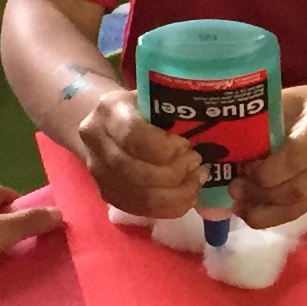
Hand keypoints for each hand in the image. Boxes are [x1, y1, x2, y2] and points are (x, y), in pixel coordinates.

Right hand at [70, 85, 203, 222]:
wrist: (105, 121)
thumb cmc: (139, 106)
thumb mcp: (152, 96)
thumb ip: (172, 108)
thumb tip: (210, 121)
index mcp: (109, 111)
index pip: (134, 136)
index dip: (165, 147)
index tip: (187, 145)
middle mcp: (96, 143)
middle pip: (138, 172)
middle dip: (176, 173)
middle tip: (198, 164)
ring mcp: (98, 172)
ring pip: (141, 196)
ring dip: (177, 194)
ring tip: (197, 180)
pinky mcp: (107, 194)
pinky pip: (140, 209)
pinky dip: (170, 208)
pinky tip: (188, 197)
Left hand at [231, 87, 306, 224]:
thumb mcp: (288, 100)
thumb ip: (263, 120)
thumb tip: (221, 142)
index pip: (296, 156)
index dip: (267, 170)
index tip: (244, 168)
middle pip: (298, 188)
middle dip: (261, 194)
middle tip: (234, 189)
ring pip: (299, 206)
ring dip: (264, 211)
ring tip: (239, 206)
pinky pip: (299, 211)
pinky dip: (272, 216)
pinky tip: (252, 211)